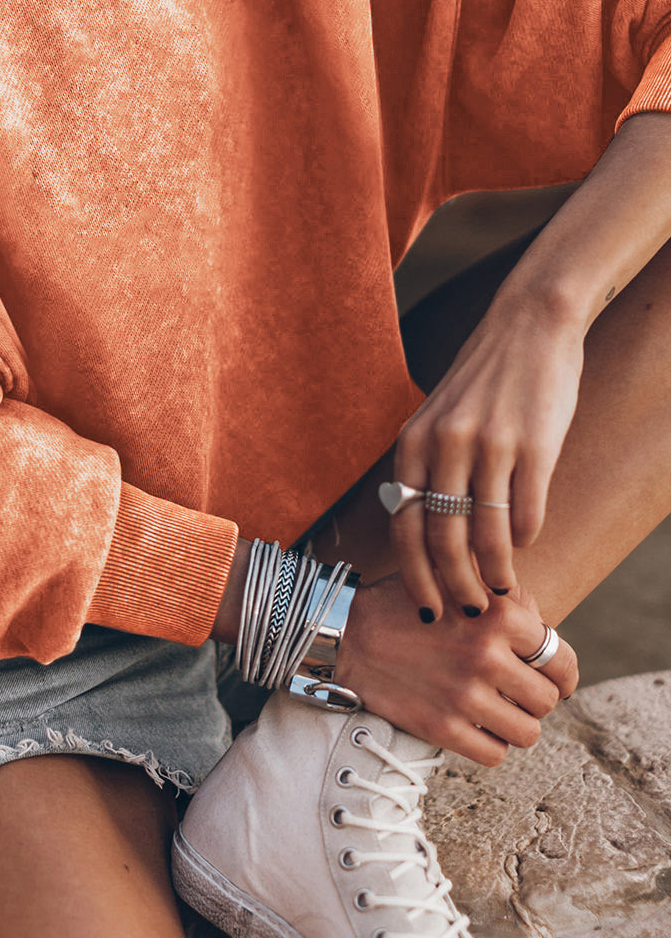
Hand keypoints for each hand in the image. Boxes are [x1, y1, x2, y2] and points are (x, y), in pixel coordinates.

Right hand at [332, 573, 578, 766]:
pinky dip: (491, 746)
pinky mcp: (441, 728)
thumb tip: (546, 631)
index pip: (561, 660)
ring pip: (527, 733)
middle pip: (547, 700)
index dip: (563, 674)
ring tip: (498, 712)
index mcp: (498, 616)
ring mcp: (465, 696)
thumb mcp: (458, 582)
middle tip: (516, 694)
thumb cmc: (407, 605)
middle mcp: (486, 656)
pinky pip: (495, 755)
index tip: (555, 681)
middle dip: (535, 699)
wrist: (347, 634)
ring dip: (517, 725)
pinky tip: (476, 728)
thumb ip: (507, 599)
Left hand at [392, 294, 583, 616]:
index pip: (404, 526)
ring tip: (503, 590)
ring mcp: (490, 445)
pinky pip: (526, 512)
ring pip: (487, 535)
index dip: (415, 575)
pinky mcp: (534, 445)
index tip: (427, 607)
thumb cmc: (482, 382)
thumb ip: (427, 470)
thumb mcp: (436, 419)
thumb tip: (427, 537)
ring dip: (496, 572)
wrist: (528, 326)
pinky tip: (526, 543)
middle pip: (443, 540)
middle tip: (470, 611)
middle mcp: (444, 445)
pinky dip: (525, 537)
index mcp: (413, 443)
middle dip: (455, 587)